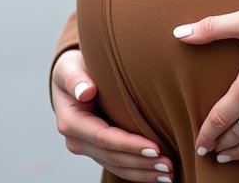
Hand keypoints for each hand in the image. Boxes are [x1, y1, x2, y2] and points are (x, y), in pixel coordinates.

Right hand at [51, 48, 174, 181]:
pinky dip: (138, 170)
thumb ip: (76, 78)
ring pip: (117, 166)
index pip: (104, 138)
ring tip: (168, 173)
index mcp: (71, 121)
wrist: (71, 75)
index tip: (155, 147)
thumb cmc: (74, 67)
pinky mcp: (98, 149)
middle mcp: (77, 140)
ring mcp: (88, 147)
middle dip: (141, 163)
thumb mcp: (70, 66)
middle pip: (113, 157)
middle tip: (169, 165)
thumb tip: (86, 92)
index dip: (129, 145)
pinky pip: (118, 164)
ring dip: (143, 172)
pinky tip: (156, 173)